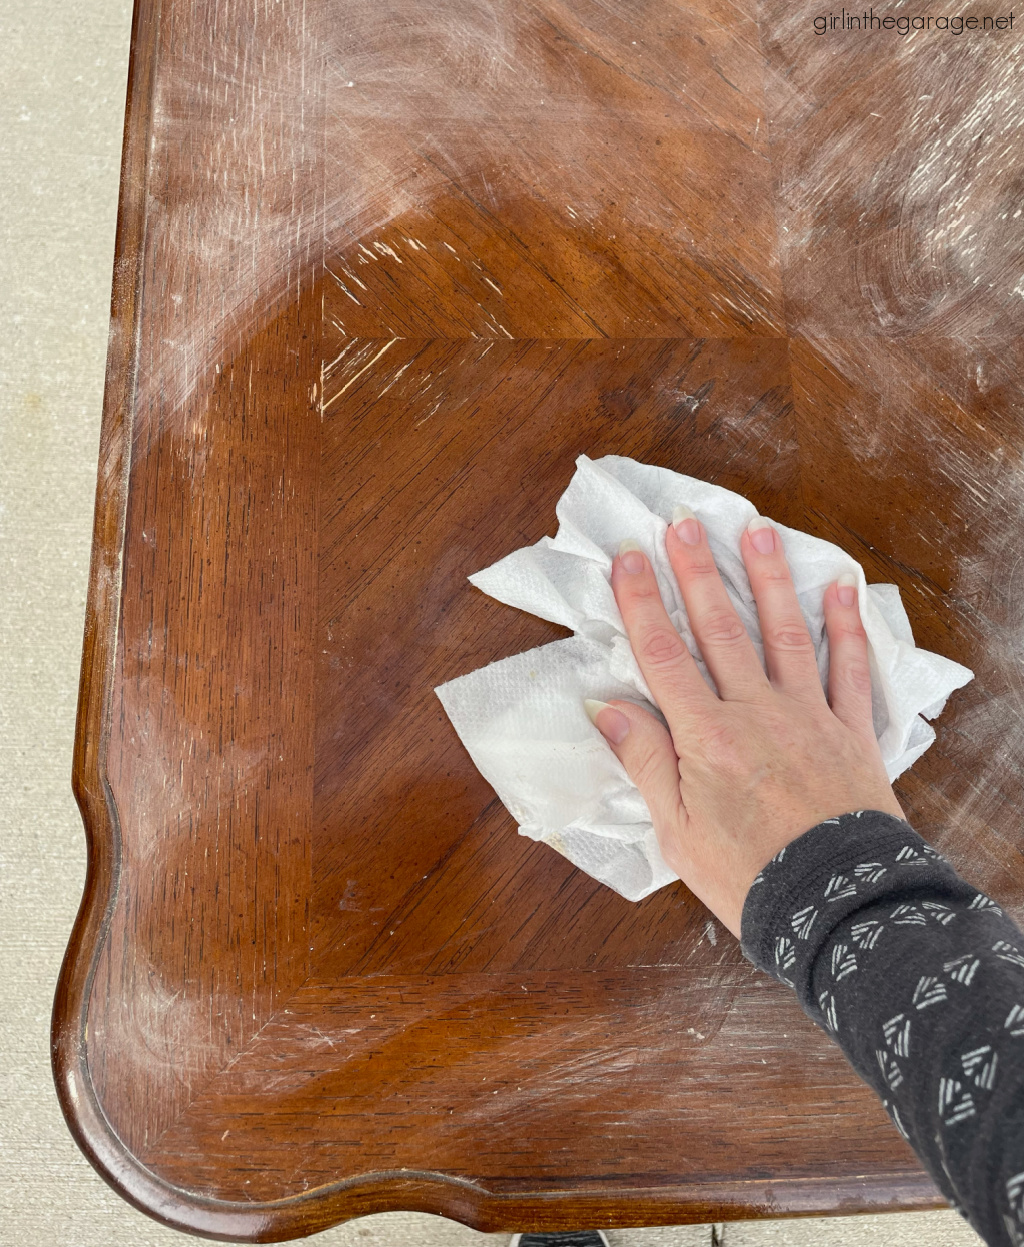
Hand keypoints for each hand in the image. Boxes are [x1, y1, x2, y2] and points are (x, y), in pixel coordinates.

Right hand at [586, 510, 902, 939]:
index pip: (664, 656)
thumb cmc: (749, 875)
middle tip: (684, 525)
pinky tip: (841, 588)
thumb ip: (644, 761)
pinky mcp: (850, 730)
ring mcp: (807, 715)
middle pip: (720, 630)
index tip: (628, 559)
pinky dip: (846, 626)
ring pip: (782, 632)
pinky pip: (849, 668)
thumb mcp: (676, 830)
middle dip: (698, 573)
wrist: (837, 906)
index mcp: (705, 737)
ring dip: (767, 579)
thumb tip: (607, 708)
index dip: (642, 603)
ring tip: (756, 532)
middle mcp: (755, 712)